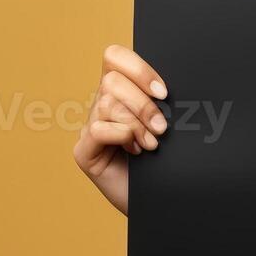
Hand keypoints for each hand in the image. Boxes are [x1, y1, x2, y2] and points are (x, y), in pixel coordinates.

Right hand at [72, 44, 169, 215]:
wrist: (167, 198)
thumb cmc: (171, 158)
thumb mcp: (171, 121)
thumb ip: (162, 99)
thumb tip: (168, 86)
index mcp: (122, 91)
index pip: (114, 57)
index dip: (138, 68)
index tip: (164, 92)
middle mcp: (102, 106)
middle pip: (112, 81)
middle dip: (142, 103)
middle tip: (162, 128)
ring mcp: (90, 129)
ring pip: (107, 104)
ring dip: (137, 123)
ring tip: (153, 144)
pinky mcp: (84, 152)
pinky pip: (98, 129)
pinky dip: (122, 135)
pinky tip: (136, 151)